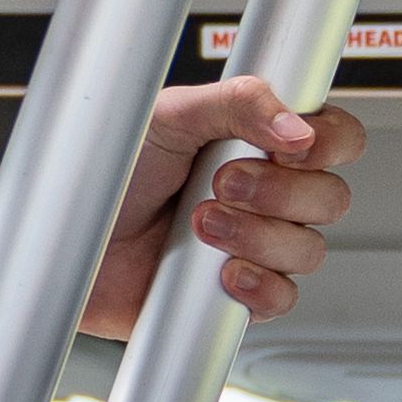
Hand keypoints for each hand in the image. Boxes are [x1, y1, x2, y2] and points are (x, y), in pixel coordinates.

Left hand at [83, 78, 362, 335]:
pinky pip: (281, 298)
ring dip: (256, 236)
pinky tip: (219, 270)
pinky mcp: (240, 294)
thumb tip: (296, 125)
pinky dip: (255, 285)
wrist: (67, 241)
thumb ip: (237, 103)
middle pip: (330, 197)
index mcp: (259, 143)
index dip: (328, 141)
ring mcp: (257, 246)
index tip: (290, 146)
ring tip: (199, 222)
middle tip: (221, 180)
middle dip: (280, 191)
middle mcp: (268, 195)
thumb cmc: (109, 174)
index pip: (334, 137)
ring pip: (308, 250)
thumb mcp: (170, 116)